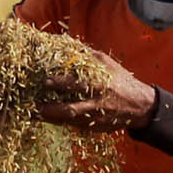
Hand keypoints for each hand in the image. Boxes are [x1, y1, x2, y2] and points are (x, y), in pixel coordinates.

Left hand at [36, 52, 158, 133]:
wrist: (140, 107)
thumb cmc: (120, 81)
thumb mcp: (107, 64)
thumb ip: (86, 55)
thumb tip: (65, 44)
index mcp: (101, 85)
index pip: (78, 84)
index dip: (61, 83)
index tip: (46, 81)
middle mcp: (97, 104)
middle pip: (70, 109)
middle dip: (50, 109)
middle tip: (32, 106)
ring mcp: (95, 118)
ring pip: (68, 121)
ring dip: (50, 119)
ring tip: (31, 114)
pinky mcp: (94, 128)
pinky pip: (73, 126)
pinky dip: (59, 122)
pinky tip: (47, 118)